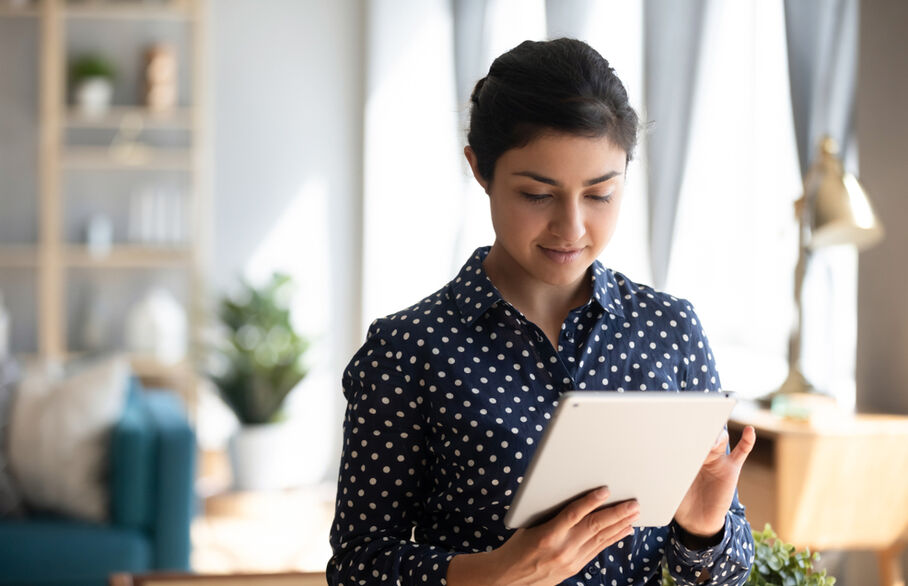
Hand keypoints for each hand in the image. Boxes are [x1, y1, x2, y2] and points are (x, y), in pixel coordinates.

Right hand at [446, 487, 638, 585]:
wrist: (509, 576)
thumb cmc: (517, 545)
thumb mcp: (530, 524)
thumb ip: (553, 513)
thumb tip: (576, 496)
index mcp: (547, 534)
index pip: (574, 514)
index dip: (591, 501)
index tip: (606, 490)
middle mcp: (562, 549)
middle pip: (594, 527)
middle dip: (617, 514)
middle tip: (634, 503)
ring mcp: (570, 561)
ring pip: (600, 539)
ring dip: (620, 525)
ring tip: (634, 514)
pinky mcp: (575, 568)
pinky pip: (598, 550)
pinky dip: (612, 538)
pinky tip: (623, 530)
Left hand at [673, 425, 755, 537]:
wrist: (697, 520)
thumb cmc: (681, 501)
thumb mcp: (672, 484)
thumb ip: (673, 471)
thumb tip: (666, 458)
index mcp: (684, 454)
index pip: (684, 436)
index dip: (683, 431)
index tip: (679, 429)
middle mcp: (701, 453)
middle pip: (703, 433)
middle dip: (700, 430)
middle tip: (696, 430)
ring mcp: (718, 459)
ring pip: (720, 440)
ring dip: (717, 436)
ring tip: (714, 441)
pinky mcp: (731, 468)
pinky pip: (741, 452)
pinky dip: (747, 441)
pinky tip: (749, 431)